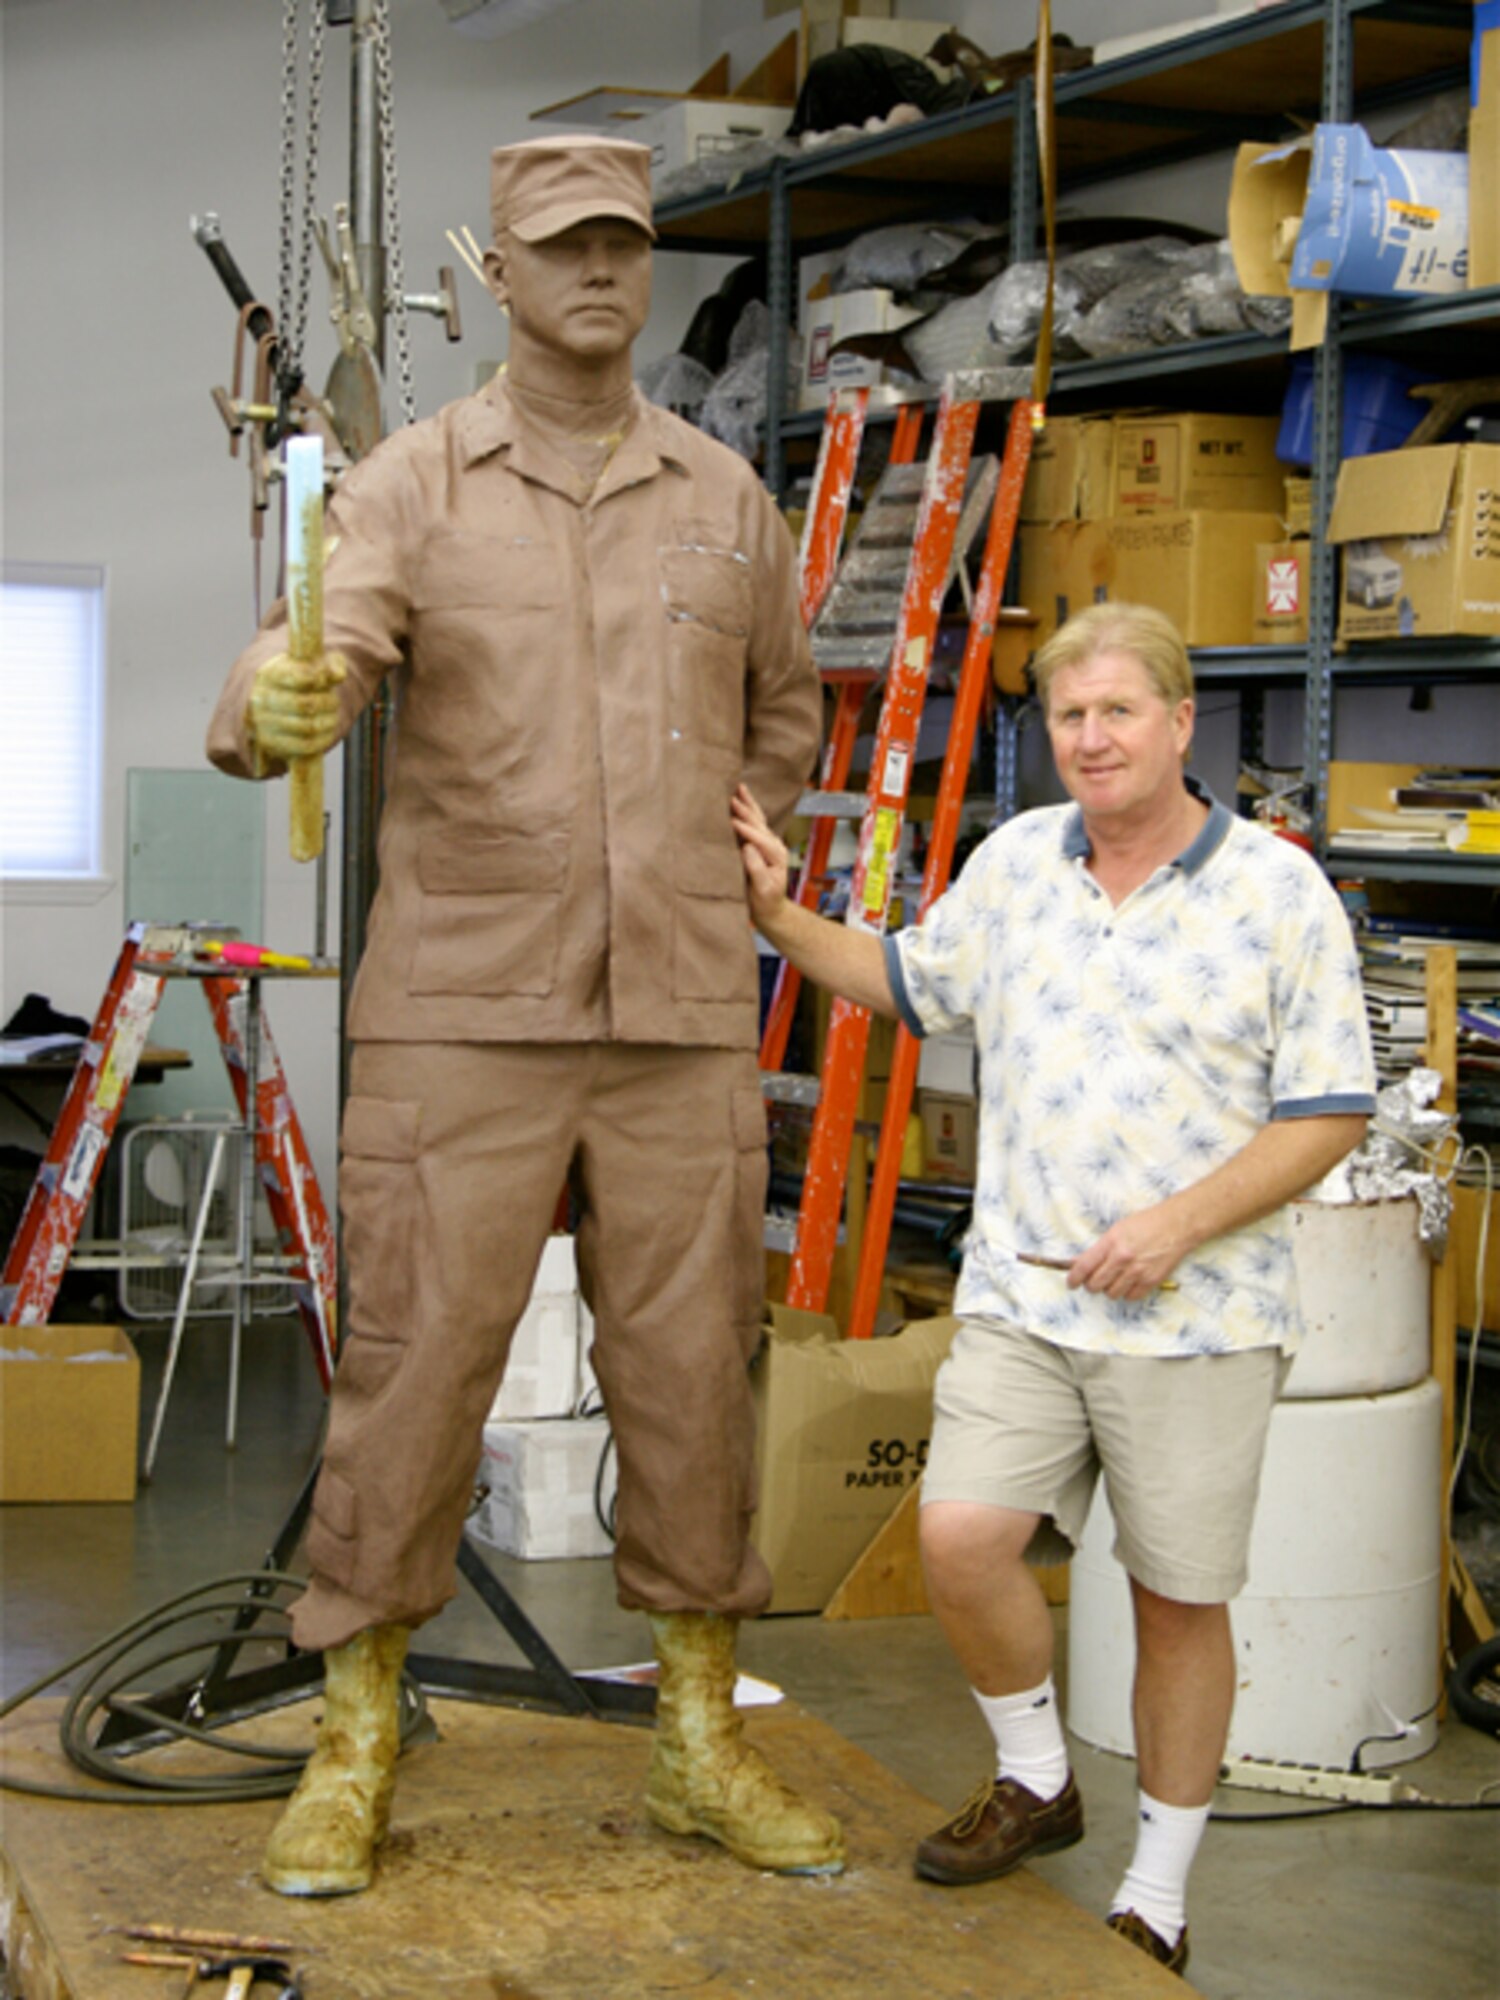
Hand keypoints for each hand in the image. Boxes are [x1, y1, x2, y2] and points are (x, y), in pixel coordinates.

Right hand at [245, 650, 347, 765]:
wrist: (272, 708)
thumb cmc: (296, 682)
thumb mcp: (309, 667)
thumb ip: (329, 664)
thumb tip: (338, 674)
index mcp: (269, 674)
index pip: (300, 677)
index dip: (319, 678)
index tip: (325, 680)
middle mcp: (261, 698)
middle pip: (307, 705)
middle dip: (328, 703)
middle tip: (334, 702)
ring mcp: (262, 722)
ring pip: (309, 727)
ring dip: (328, 722)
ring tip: (332, 717)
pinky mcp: (268, 743)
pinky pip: (304, 745)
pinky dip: (322, 740)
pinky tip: (327, 733)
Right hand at [730, 783, 789, 932]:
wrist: (771, 909)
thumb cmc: (765, 902)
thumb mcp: (762, 890)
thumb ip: (756, 868)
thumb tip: (747, 847)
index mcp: (776, 855)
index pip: (759, 838)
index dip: (745, 829)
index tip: (731, 821)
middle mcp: (775, 845)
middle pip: (759, 823)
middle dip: (745, 810)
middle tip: (730, 797)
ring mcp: (769, 842)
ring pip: (758, 819)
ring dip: (747, 804)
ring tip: (738, 788)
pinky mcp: (761, 843)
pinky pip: (755, 823)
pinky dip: (748, 809)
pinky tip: (742, 798)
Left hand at [1068, 1209, 1188, 1300]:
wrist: (1175, 1225)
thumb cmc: (1146, 1224)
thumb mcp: (1117, 1230)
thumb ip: (1100, 1248)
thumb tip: (1081, 1264)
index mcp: (1111, 1243)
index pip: (1084, 1267)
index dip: (1073, 1279)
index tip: (1071, 1283)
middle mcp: (1122, 1259)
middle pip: (1095, 1285)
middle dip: (1091, 1285)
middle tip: (1094, 1280)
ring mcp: (1137, 1272)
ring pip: (1111, 1294)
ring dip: (1109, 1289)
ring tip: (1115, 1279)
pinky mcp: (1151, 1281)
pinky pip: (1131, 1297)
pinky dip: (1127, 1293)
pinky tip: (1129, 1283)